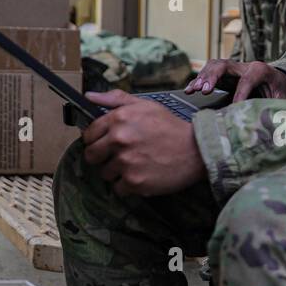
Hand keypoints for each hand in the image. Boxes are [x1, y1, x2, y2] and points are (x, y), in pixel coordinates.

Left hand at [81, 90, 207, 196]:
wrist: (196, 149)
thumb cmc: (171, 127)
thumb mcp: (145, 105)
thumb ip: (115, 99)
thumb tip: (89, 97)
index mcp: (119, 119)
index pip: (89, 134)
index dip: (95, 140)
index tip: (105, 143)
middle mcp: (119, 140)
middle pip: (91, 156)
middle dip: (102, 157)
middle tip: (118, 156)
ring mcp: (126, 162)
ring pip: (104, 173)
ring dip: (115, 172)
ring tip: (134, 165)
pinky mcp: (134, 182)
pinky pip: (118, 188)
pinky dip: (127, 185)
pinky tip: (141, 175)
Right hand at [185, 58, 285, 101]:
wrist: (278, 78)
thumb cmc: (280, 89)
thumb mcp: (284, 97)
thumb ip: (278, 106)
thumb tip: (273, 121)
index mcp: (261, 70)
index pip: (247, 79)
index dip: (240, 93)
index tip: (234, 106)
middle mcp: (244, 66)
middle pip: (224, 65)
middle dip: (212, 77)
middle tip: (203, 91)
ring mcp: (233, 68)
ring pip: (213, 66)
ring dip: (202, 78)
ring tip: (192, 90)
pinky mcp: (225, 73)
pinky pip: (209, 72)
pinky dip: (198, 80)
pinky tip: (189, 90)